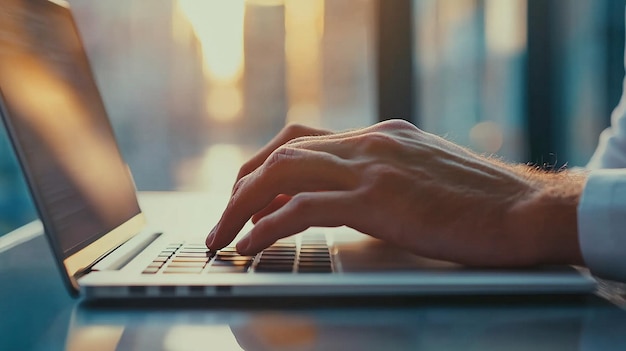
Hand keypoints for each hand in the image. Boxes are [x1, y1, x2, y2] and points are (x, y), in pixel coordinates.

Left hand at [206, 119, 584, 266]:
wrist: (526, 210)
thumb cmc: (481, 203)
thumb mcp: (421, 177)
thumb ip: (382, 178)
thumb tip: (342, 201)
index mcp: (380, 135)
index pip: (303, 140)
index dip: (265, 166)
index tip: (248, 194)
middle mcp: (371, 142)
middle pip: (283, 152)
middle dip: (243, 184)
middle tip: (224, 217)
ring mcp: (373, 166)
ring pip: (282, 174)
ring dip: (243, 205)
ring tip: (224, 236)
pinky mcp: (378, 199)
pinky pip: (302, 209)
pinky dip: (268, 226)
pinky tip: (252, 246)